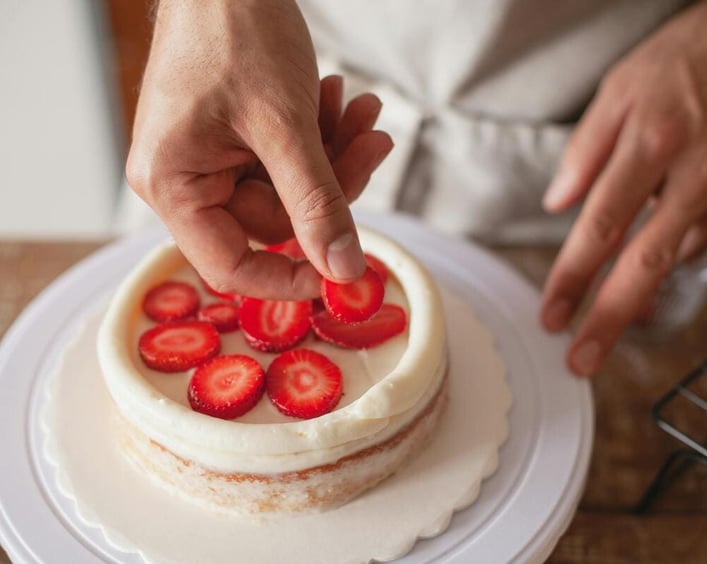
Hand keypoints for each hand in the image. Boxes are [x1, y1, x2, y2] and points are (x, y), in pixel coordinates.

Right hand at [126, 0, 392, 299]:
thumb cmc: (234, 31)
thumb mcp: (285, 126)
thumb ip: (318, 203)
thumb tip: (343, 269)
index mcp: (172, 185)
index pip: (231, 266)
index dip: (291, 276)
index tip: (345, 269)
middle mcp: (183, 179)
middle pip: (274, 220)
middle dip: (333, 184)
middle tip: (373, 145)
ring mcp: (208, 158)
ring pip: (289, 189)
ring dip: (334, 154)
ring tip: (364, 111)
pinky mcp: (232, 138)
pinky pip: (285, 160)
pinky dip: (319, 136)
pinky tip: (340, 100)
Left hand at [540, 0, 706, 375]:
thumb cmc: (691, 56)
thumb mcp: (623, 86)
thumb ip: (586, 149)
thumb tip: (559, 201)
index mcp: (652, 143)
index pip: (601, 227)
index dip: (572, 277)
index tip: (553, 313)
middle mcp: (696, 174)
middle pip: (644, 265)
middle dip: (608, 320)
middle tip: (580, 360)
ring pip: (676, 256)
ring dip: (638, 287)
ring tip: (608, 309)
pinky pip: (704, 235)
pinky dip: (673, 248)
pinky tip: (656, 247)